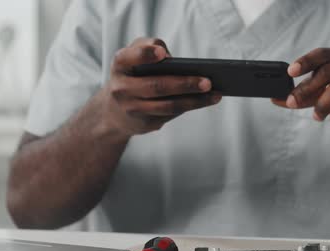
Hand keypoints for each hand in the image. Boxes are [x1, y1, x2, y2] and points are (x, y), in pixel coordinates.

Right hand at [103, 38, 220, 136]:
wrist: (114, 111)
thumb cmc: (132, 74)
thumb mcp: (133, 56)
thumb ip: (149, 47)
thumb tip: (175, 60)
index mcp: (120, 65)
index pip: (129, 57)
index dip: (145, 55)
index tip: (163, 54)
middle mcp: (122, 88)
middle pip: (157, 86)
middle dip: (185, 84)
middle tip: (208, 82)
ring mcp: (132, 109)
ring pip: (168, 106)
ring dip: (194, 101)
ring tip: (215, 94)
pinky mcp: (144, 124)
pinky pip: (171, 115)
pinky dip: (190, 107)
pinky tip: (206, 101)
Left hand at [273, 48, 329, 136]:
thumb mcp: (328, 95)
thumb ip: (305, 96)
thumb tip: (276, 99)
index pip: (322, 54)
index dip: (305, 62)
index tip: (290, 72)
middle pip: (327, 72)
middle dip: (306, 89)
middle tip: (292, 103)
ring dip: (322, 105)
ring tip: (317, 117)